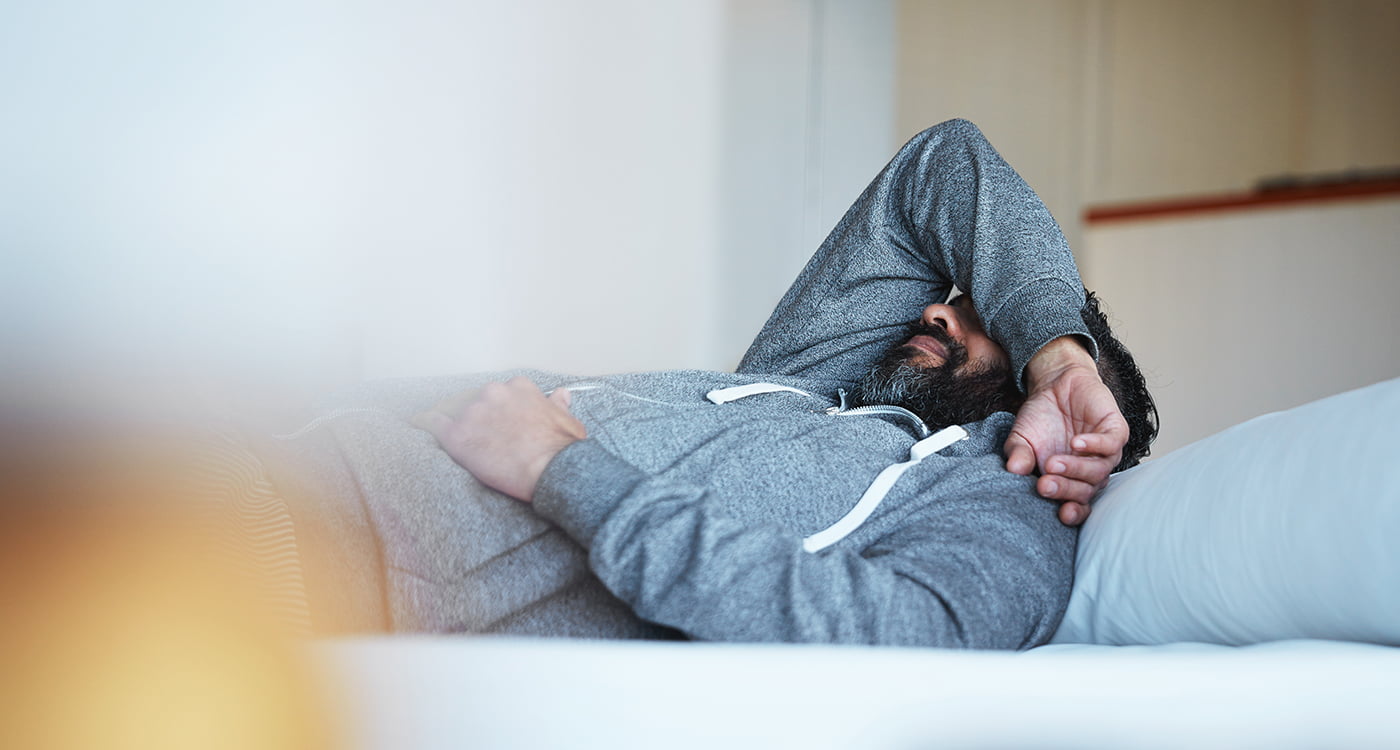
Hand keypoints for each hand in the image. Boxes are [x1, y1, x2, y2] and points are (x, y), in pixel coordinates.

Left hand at [411, 377, 585, 501]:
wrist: (552, 470)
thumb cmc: (562, 450)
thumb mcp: (568, 421)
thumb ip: (558, 405)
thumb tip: (560, 395)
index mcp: (519, 388)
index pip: (501, 393)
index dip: (498, 408)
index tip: (498, 419)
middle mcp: (494, 393)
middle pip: (476, 400)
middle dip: (477, 414)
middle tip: (482, 433)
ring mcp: (474, 412)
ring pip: (455, 411)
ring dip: (455, 421)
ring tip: (454, 433)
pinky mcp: (458, 435)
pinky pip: (433, 423)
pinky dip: (424, 422)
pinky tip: (416, 423)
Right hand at [1004, 337, 1127, 525]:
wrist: (1056, 384)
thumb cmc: (1040, 417)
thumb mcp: (1021, 437)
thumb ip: (1018, 454)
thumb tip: (1013, 470)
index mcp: (1070, 481)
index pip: (1077, 505)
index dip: (1073, 513)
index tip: (1060, 514)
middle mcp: (1090, 472)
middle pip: (1086, 491)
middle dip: (1066, 490)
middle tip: (1044, 485)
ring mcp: (1105, 453)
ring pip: (1099, 470)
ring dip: (1076, 469)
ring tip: (1053, 463)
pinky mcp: (1115, 431)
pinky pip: (1111, 444)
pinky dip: (1094, 445)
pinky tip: (1076, 443)